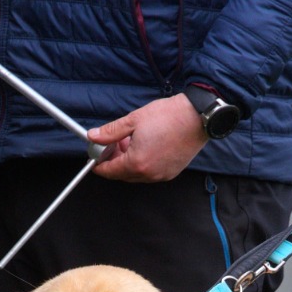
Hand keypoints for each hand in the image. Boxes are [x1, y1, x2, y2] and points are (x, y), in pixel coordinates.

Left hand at [89, 94, 208, 181]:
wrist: (198, 117)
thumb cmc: (169, 117)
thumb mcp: (133, 120)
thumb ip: (111, 132)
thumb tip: (94, 136)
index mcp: (137, 163)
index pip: (110, 171)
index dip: (99, 164)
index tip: (94, 157)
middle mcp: (149, 174)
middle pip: (122, 175)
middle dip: (114, 161)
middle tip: (112, 144)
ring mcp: (162, 175)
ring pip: (137, 174)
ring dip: (129, 162)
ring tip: (130, 141)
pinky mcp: (171, 172)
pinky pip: (150, 172)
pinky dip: (142, 163)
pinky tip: (144, 146)